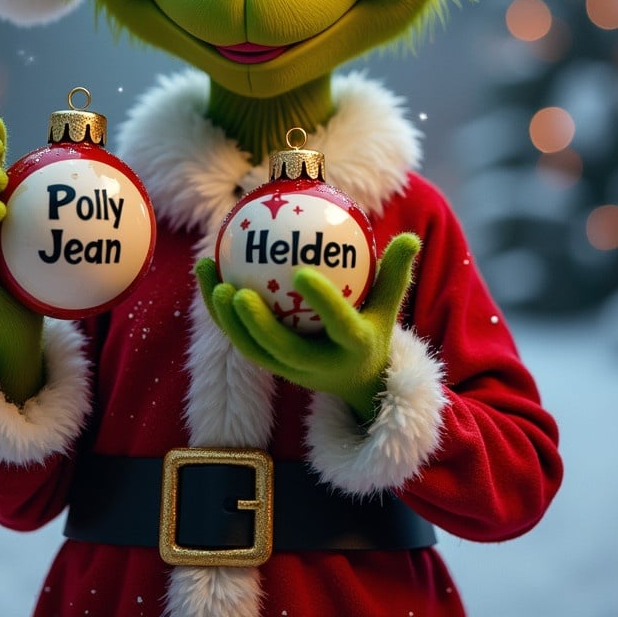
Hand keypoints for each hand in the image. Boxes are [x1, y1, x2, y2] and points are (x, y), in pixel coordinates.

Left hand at [196, 233, 419, 422]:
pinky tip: (206, 275)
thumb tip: (411, 237)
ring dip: (227, 320)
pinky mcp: (268, 366)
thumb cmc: (371, 329)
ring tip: (213, 281)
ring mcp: (289, 370)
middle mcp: (317, 366)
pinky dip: (220, 313)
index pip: (339, 325)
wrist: (355, 380)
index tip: (302, 273)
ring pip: (252, 350)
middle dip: (257, 325)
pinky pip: (239, 339)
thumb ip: (395, 273)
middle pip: (282, 350)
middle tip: (238, 291)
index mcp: (352, 348)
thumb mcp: (388, 306)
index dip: (322, 302)